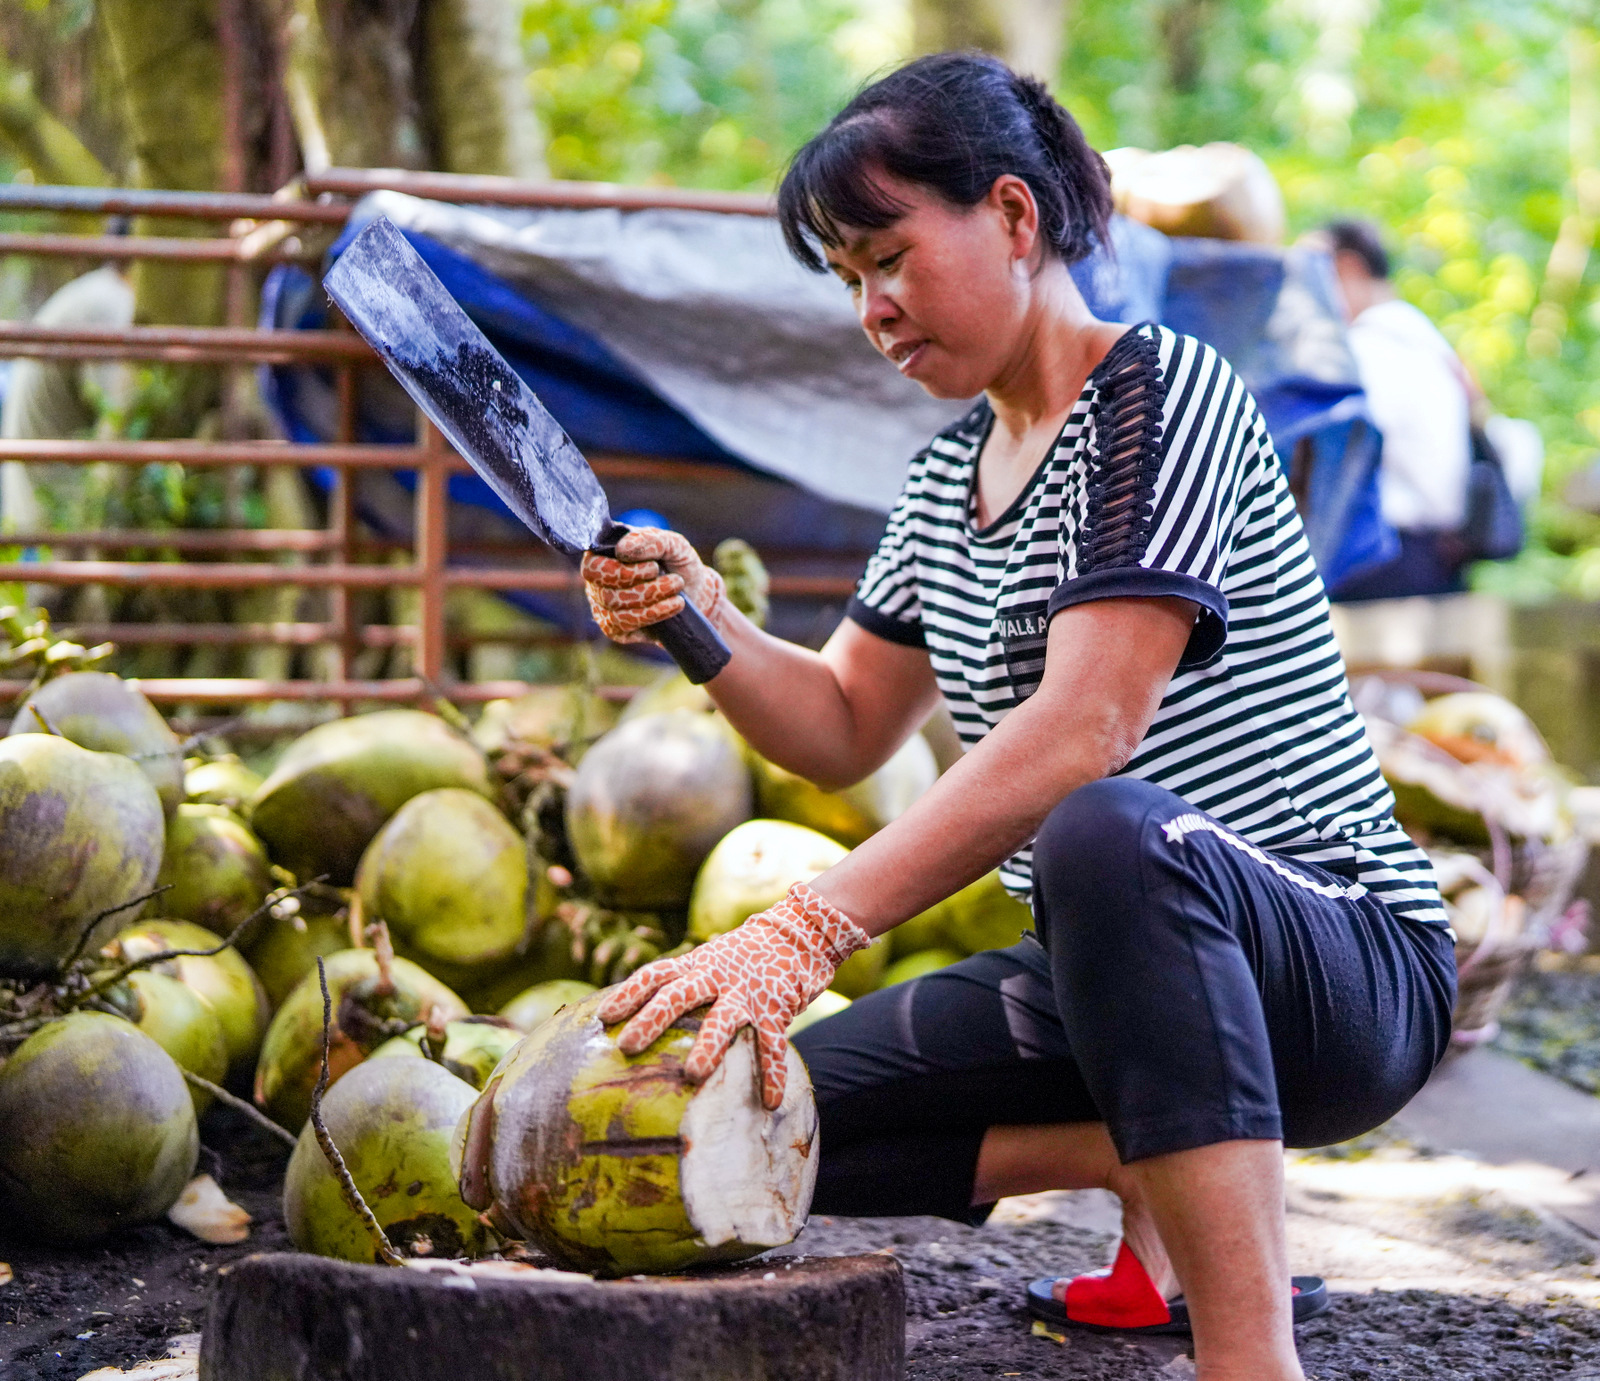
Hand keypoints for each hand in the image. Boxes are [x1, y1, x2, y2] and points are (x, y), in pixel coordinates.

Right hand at [581, 527, 727, 643]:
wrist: (695, 589)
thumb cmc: (676, 562)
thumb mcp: (671, 544)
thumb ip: (649, 540)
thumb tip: (621, 549)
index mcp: (602, 557)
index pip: (592, 567)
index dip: (620, 570)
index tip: (654, 567)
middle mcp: (597, 583)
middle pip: (604, 592)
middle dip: (642, 587)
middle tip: (673, 579)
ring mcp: (604, 608)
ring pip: (616, 610)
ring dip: (652, 599)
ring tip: (677, 588)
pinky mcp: (616, 629)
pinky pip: (624, 625)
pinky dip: (653, 614)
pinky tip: (674, 605)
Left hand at [596, 882, 869, 1108]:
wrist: (798, 932)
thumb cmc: (744, 954)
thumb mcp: (708, 959)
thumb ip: (681, 981)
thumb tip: (640, 1011)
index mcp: (696, 964)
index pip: (655, 974)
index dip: (629, 993)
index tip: (604, 1016)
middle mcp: (716, 975)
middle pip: (678, 995)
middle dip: (651, 1020)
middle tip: (627, 1046)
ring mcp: (746, 992)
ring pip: (723, 1019)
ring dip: (708, 1046)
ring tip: (693, 1074)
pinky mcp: (775, 1009)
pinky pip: (773, 1044)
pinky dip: (773, 1073)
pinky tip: (770, 1102)